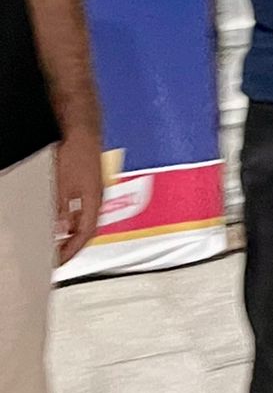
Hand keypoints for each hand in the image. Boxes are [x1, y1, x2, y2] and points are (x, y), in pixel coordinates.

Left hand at [53, 133, 102, 264]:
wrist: (82, 130)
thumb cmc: (77, 152)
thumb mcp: (61, 187)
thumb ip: (61, 211)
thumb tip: (58, 231)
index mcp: (95, 201)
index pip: (86, 235)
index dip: (71, 251)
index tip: (58, 262)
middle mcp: (97, 197)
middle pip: (87, 229)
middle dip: (71, 245)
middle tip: (56, 256)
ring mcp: (93, 190)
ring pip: (83, 218)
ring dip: (69, 231)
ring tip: (54, 240)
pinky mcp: (87, 182)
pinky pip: (80, 207)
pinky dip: (68, 217)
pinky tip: (57, 217)